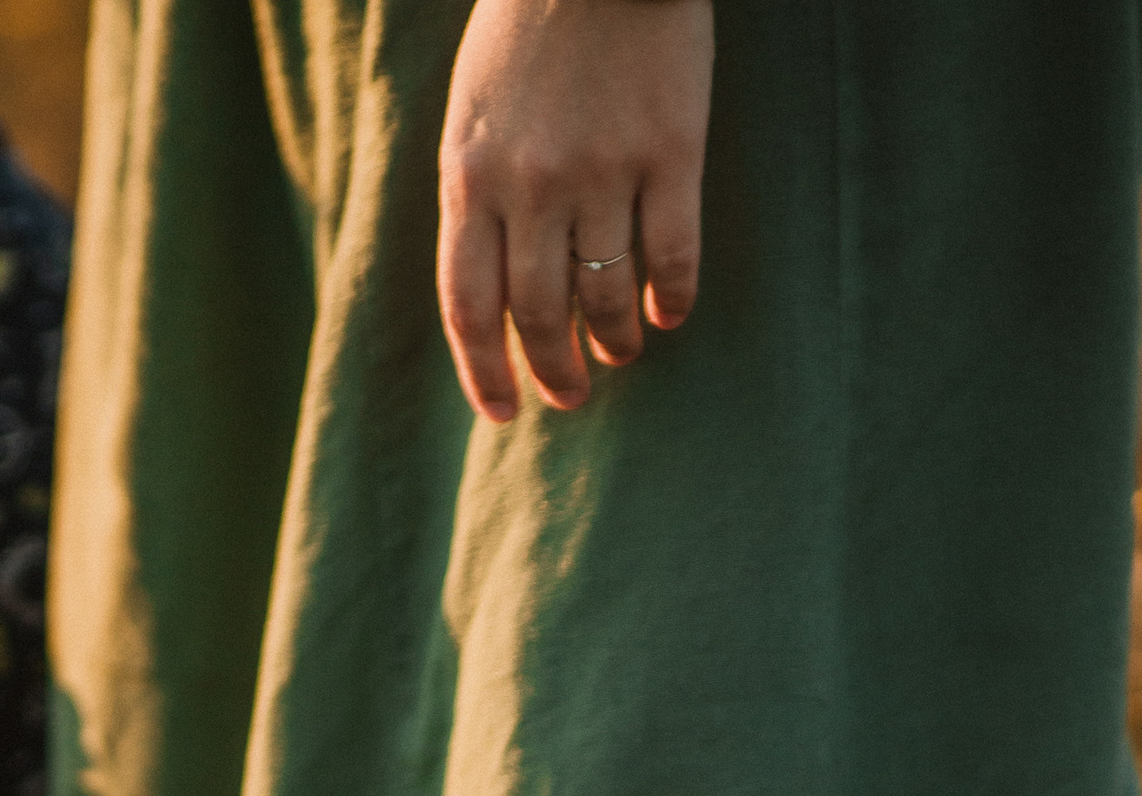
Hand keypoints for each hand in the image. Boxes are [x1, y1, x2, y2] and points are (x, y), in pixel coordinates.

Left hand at [436, 0, 712, 425]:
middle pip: (540, 315)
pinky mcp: (670, 149)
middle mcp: (533, 187)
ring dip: (615, 339)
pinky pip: (672, 253)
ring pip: (606, 294)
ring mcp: (603, 169)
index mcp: (472, 178)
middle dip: (556, 370)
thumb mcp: (474, 113)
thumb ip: (477, 195)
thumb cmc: (527, 29)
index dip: (485, 372)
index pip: (470, 307)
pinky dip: (672, 296)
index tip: (504, 412)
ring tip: (622, 350)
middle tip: (572, 394)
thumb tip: (493, 289)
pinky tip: (670, 313)